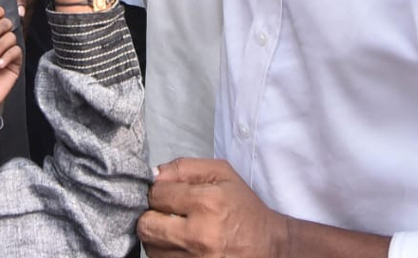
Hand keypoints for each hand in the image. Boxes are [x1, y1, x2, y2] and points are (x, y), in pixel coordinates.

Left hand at [138, 159, 290, 257]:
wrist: (270, 247)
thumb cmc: (244, 208)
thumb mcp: (222, 174)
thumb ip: (184, 167)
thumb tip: (153, 174)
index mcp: (207, 203)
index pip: (156, 195)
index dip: (158, 192)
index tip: (167, 195)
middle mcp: (199, 235)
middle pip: (146, 225)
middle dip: (151, 216)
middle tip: (164, 214)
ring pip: (151, 247)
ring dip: (158, 237)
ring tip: (175, 231)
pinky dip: (166, 253)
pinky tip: (181, 246)